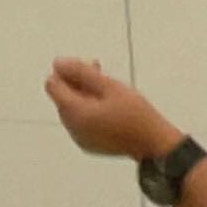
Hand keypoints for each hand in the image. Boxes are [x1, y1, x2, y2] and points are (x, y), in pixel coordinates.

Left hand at [44, 57, 177, 162]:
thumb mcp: (111, 86)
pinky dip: (88, 110)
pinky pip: (80, 122)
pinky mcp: (88, 144)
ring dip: (83, 95)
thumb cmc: (135, 113)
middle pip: (62, 97)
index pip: (52, 85)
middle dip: (76, 82)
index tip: (87, 67)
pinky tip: (108, 106)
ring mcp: (79, 138)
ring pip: (71, 109)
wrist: (153, 144)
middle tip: (100, 71)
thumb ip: (82, 72)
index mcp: (75, 113)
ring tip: (106, 88)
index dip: (65, 72)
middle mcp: (72, 127)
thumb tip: (58, 62)